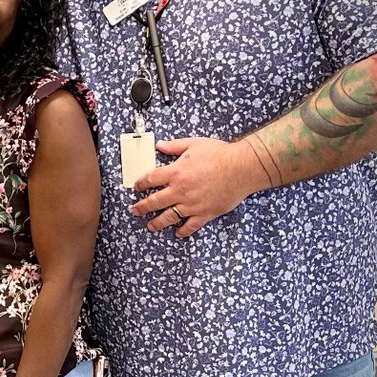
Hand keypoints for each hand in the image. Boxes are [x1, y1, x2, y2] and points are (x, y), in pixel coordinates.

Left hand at [129, 137, 269, 237]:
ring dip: (157, 223)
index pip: (150, 179)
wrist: (243, 167)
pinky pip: (191, 226)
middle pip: (154, 201)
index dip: (140, 184)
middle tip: (134, 210)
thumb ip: (174, 146)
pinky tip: (178, 233)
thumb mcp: (194, 143)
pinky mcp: (205, 213)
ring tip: (150, 226)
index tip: (136, 187)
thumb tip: (159, 145)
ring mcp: (192, 204)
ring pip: (168, 217)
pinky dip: (183, 231)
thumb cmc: (220, 154)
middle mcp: (180, 190)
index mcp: (175, 172)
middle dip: (141, 207)